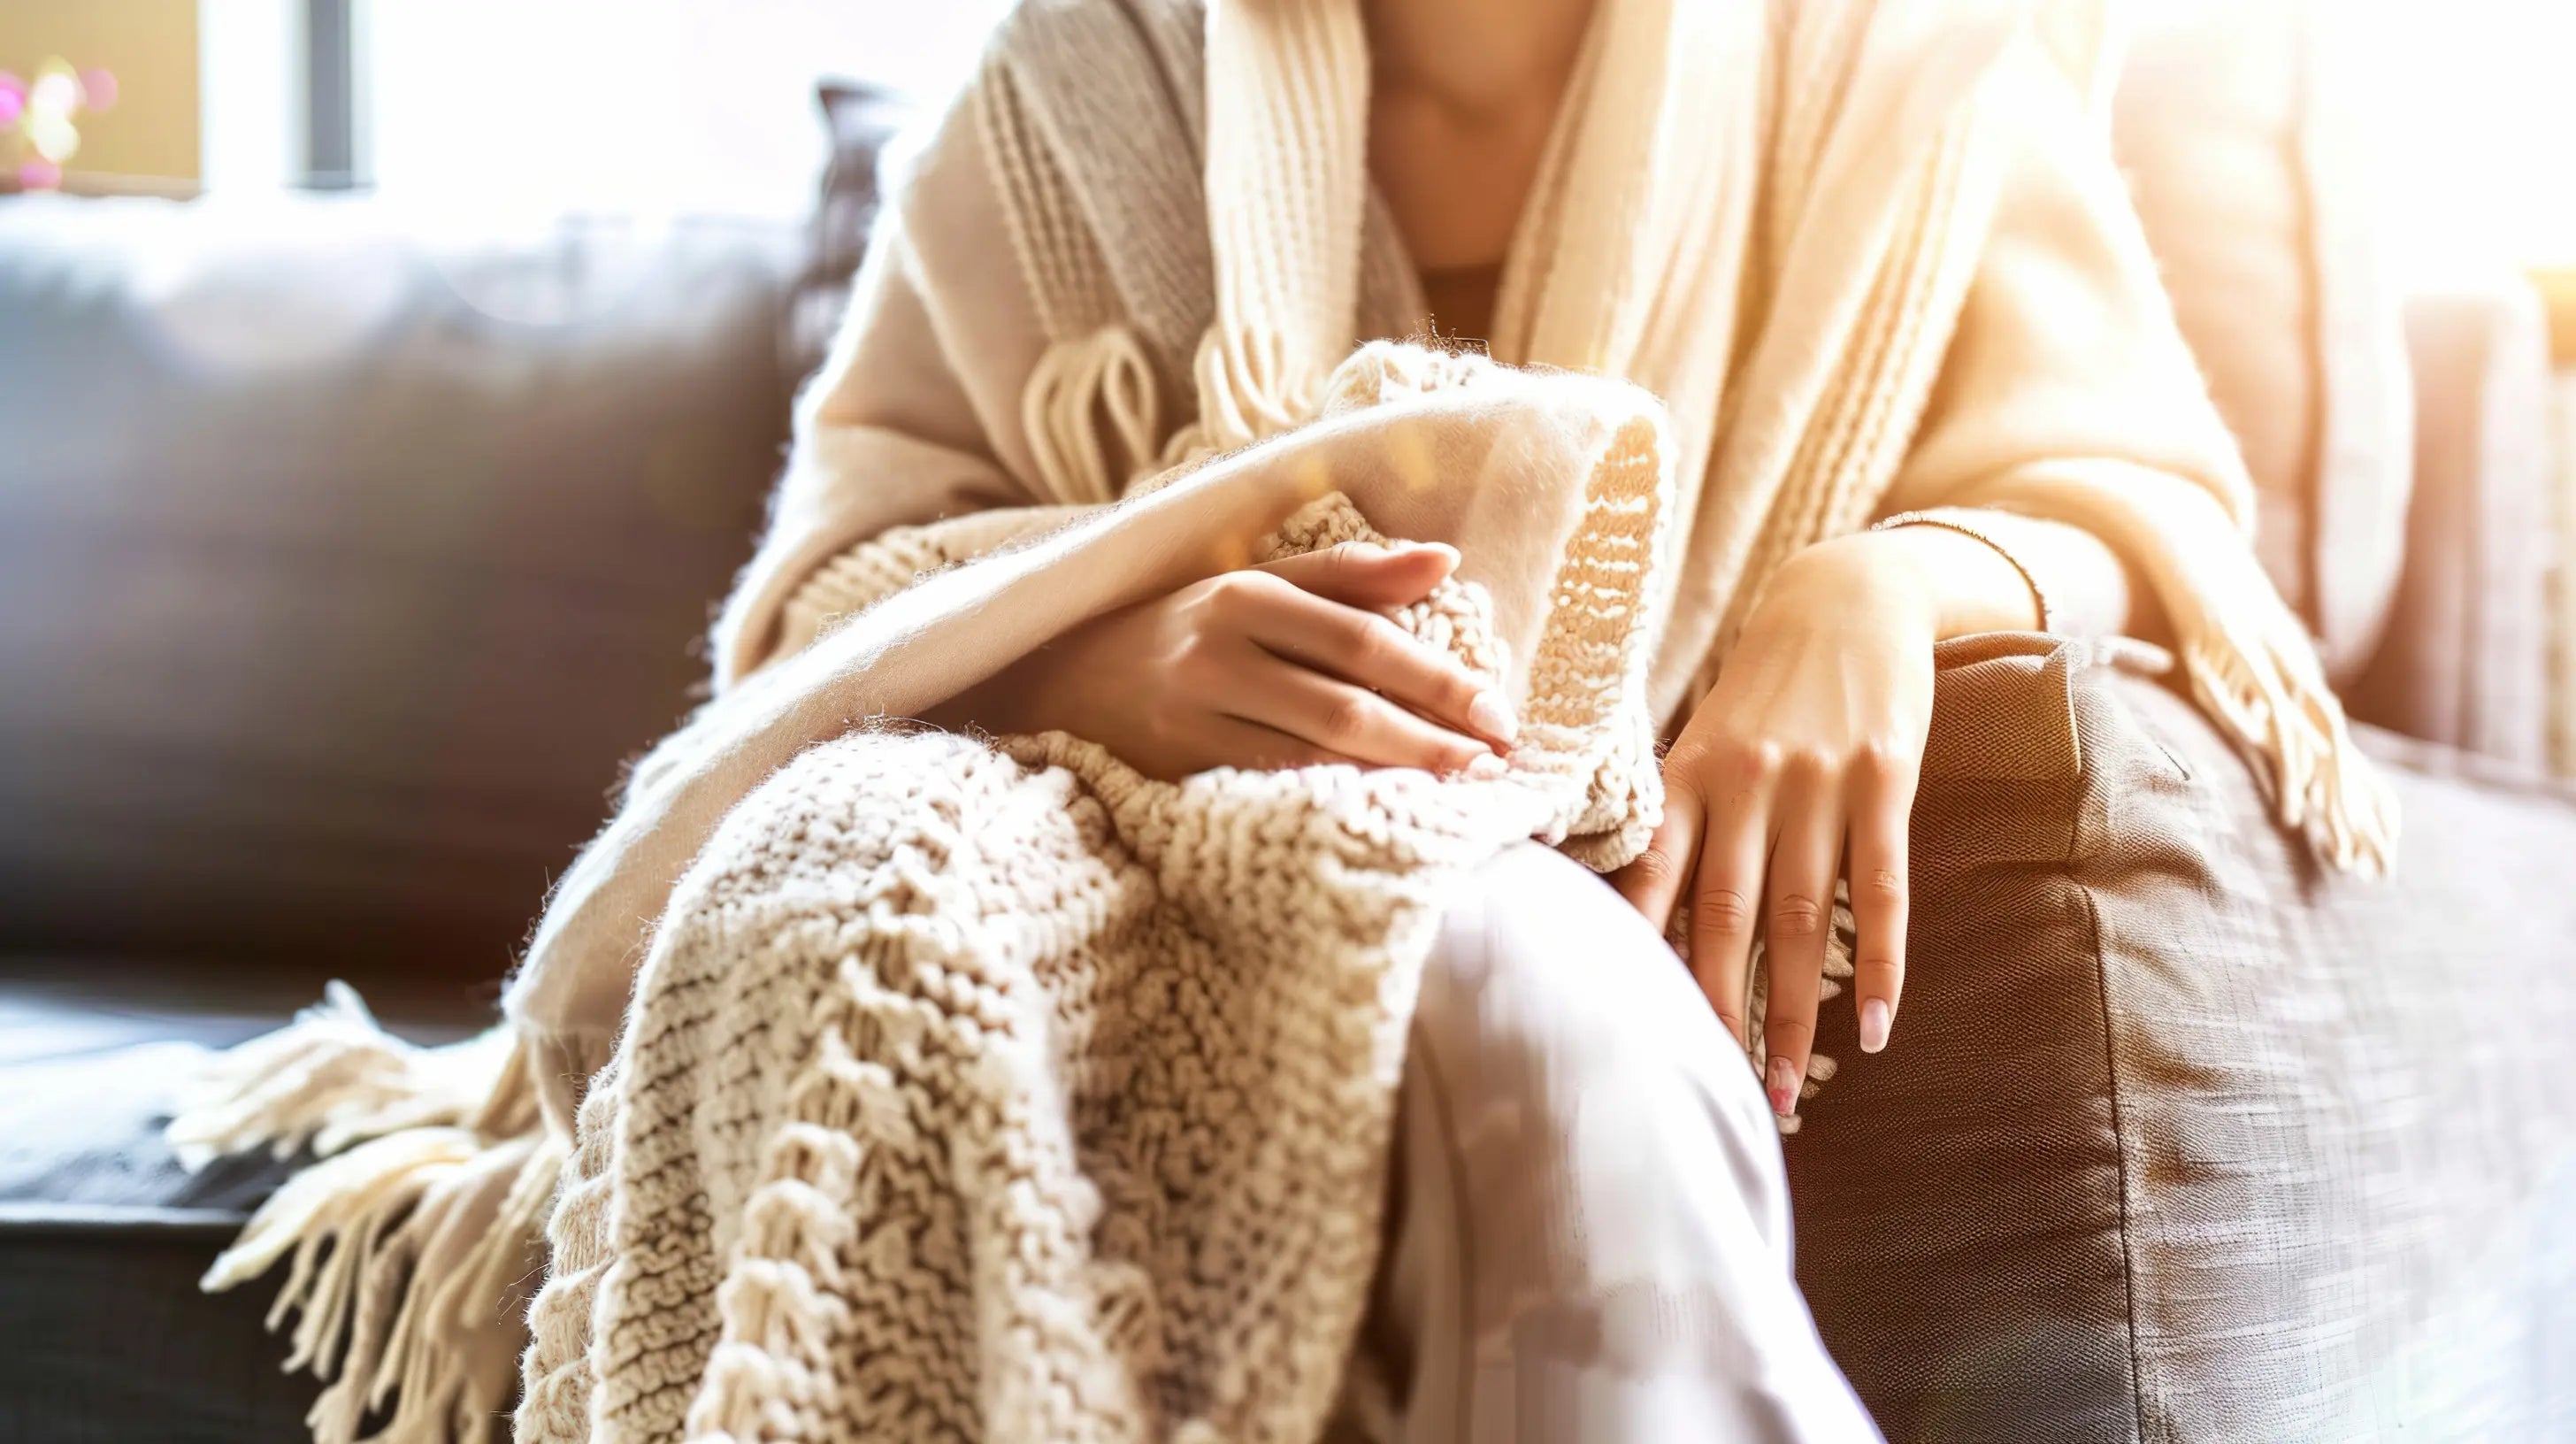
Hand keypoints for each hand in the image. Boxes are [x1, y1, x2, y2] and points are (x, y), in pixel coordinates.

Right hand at [962, 539, 1517, 779]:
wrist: (1058, 675)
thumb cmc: (1181, 628)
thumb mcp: (1255, 584)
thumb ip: (1351, 576)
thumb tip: (1447, 558)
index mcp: (1246, 593)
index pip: (1362, 638)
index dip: (1436, 677)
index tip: (1497, 711)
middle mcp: (1218, 651)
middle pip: (1344, 701)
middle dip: (1429, 735)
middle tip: (1495, 761)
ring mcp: (1192, 715)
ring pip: (1310, 752)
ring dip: (1394, 774)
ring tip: (1459, 788)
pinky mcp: (1175, 767)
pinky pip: (1270, 787)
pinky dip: (1332, 799)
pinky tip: (1383, 811)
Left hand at [1612, 533, 1937, 1114]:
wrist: (1848, 594)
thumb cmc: (1765, 689)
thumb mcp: (1704, 742)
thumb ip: (1679, 822)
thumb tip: (1637, 921)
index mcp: (1685, 779)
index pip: (1648, 883)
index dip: (1636, 963)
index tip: (1625, 1035)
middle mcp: (1743, 784)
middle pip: (1723, 919)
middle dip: (1717, 1015)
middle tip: (1714, 1094)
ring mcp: (1816, 782)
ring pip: (1800, 920)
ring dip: (1793, 1014)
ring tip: (1786, 1089)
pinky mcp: (1885, 778)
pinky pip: (1880, 889)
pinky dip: (1880, 964)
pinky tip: (1876, 1026)